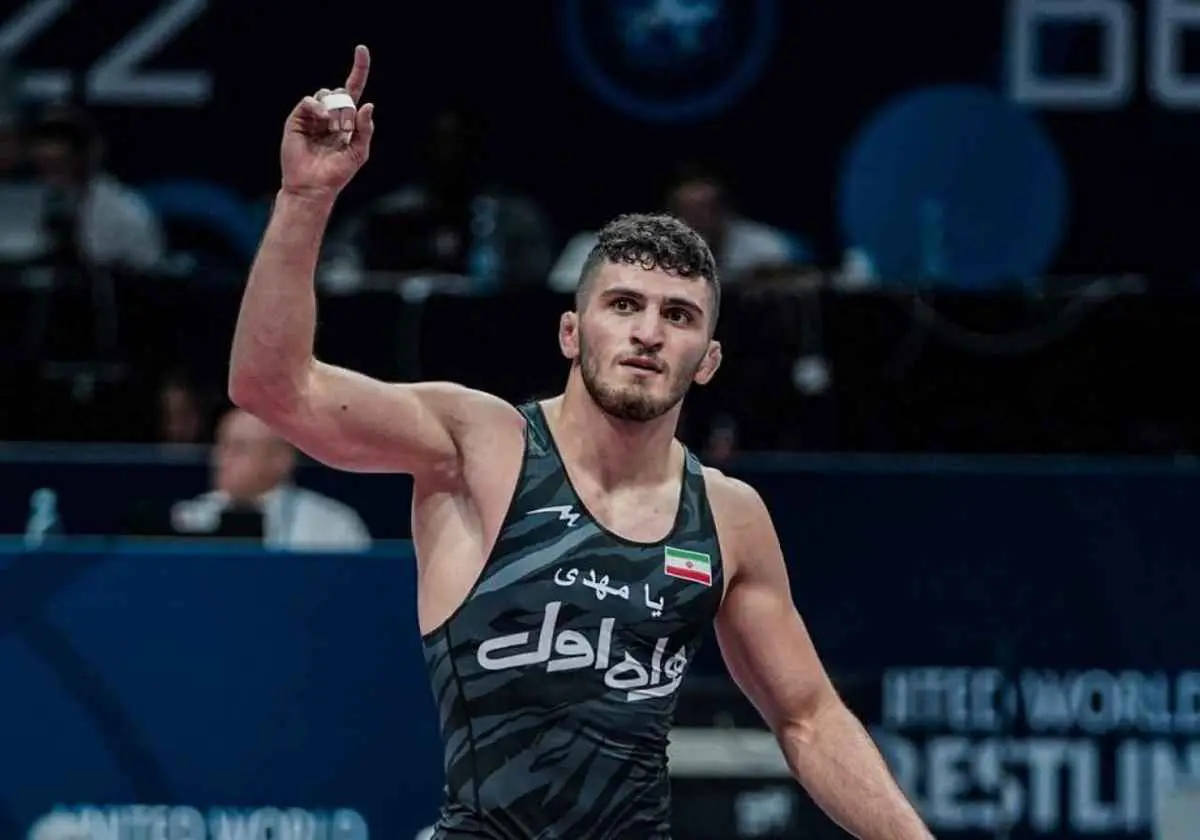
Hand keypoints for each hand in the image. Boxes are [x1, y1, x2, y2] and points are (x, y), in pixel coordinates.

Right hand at [279, 45, 374, 198]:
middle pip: (342, 92)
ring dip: (335, 111)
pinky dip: (319, 107)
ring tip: (333, 130)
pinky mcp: (298, 118)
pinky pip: (310, 101)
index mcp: (345, 121)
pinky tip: (323, 119)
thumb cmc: (336, 172)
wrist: (313, 186)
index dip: (359, 69)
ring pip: (327, 94)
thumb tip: (368, 104)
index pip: (353, 90)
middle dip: (347, 109)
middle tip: (344, 129)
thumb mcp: (359, 151)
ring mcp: (313, 116)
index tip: (362, 49)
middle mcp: (329, 114)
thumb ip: (366, 129)